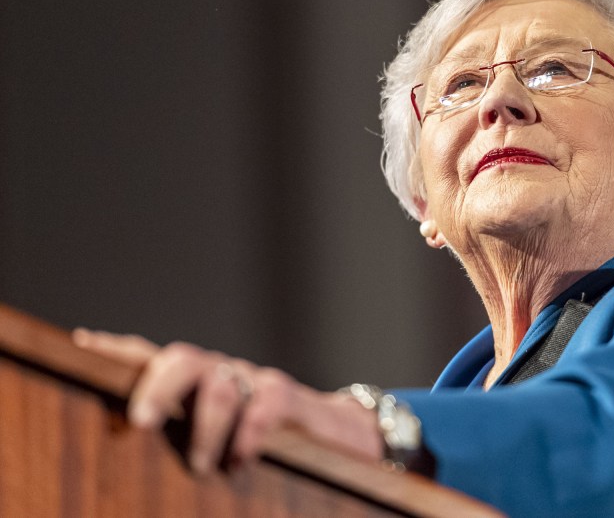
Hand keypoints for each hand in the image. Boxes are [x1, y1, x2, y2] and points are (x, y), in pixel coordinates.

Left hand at [72, 329, 382, 474]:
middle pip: (181, 359)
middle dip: (156, 387)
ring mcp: (253, 379)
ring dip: (206, 427)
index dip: (117, 351)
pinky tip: (242, 458)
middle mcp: (220, 373)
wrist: (331, 436)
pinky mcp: (288, 394)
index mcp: (193, 384)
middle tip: (143, 424)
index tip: (81, 345)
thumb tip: (122, 434)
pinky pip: (266, 401)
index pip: (150, 357)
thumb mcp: (212, 438)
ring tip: (203, 467)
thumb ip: (177, 432)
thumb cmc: (258, 443)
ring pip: (220, 384)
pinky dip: (250, 430)